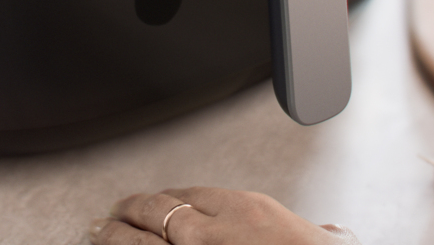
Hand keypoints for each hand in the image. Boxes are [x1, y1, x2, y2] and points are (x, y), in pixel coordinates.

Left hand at [90, 187, 360, 244]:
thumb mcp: (322, 242)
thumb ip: (322, 235)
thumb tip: (332, 234)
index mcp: (248, 210)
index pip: (195, 194)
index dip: (168, 197)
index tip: (156, 201)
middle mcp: (216, 227)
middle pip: (160, 207)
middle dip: (133, 209)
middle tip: (116, 212)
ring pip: (142, 234)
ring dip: (116, 232)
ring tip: (100, 230)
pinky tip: (108, 243)